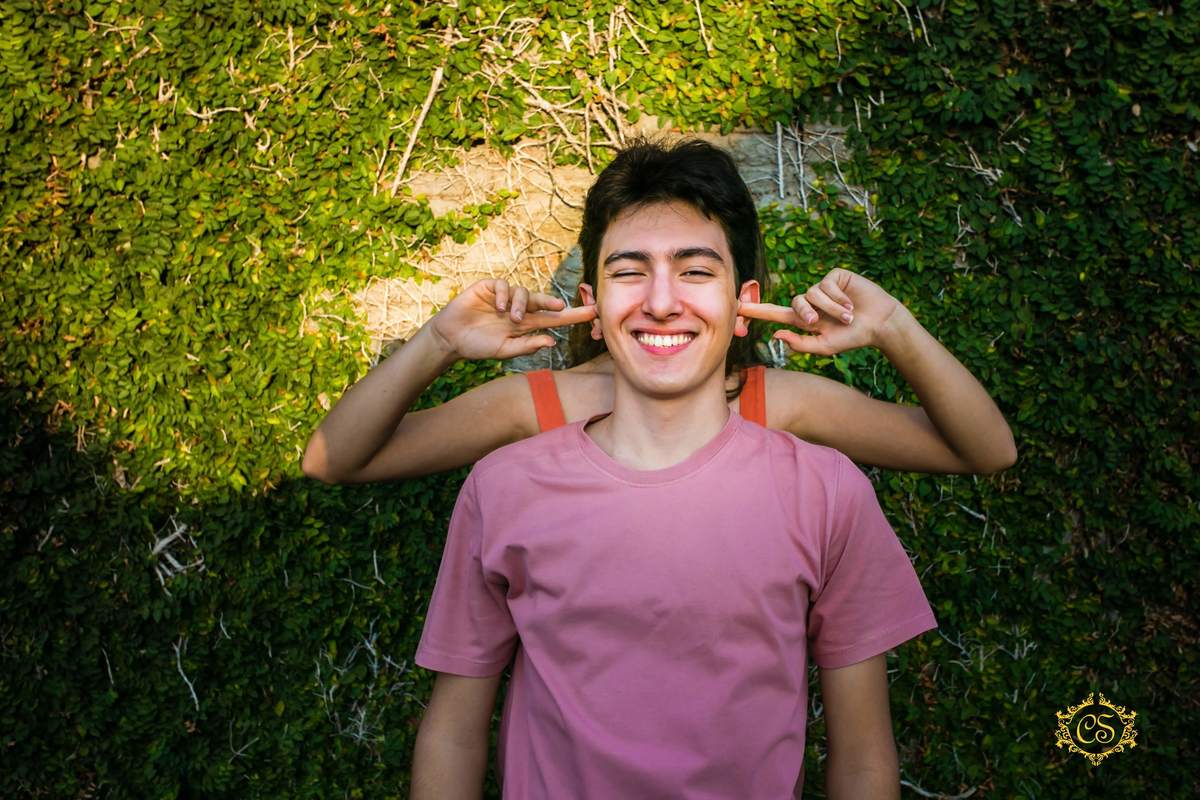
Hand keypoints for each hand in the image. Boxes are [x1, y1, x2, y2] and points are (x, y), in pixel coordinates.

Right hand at [426, 278, 597, 360]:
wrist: (450, 338)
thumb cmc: (478, 346)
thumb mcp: (504, 350)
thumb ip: (526, 346)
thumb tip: (552, 342)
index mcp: (526, 325)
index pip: (554, 320)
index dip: (572, 316)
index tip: (592, 314)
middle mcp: (519, 308)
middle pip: (543, 302)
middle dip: (552, 303)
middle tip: (559, 307)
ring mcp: (504, 297)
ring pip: (523, 292)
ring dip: (520, 305)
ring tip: (511, 318)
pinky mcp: (489, 288)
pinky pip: (503, 285)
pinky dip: (503, 295)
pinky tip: (498, 307)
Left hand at [738, 268, 904, 355]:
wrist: (879, 324)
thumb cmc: (852, 337)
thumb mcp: (824, 346)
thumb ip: (800, 343)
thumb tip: (775, 334)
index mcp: (804, 320)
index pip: (775, 314)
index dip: (756, 311)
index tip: (737, 307)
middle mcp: (811, 302)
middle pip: (794, 303)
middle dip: (805, 314)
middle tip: (818, 323)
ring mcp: (822, 288)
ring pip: (812, 294)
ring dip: (829, 308)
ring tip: (847, 316)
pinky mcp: (835, 277)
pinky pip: (826, 285)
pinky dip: (838, 297)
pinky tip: (850, 303)